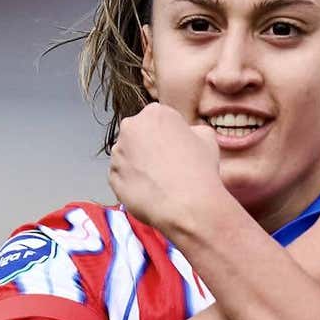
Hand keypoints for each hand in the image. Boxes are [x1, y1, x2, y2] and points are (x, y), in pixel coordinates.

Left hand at [108, 103, 228, 231]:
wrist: (186, 205)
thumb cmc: (199, 169)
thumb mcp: (207, 137)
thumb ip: (193, 129)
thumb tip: (188, 134)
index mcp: (154, 113)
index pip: (159, 118)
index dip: (170, 134)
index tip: (177, 147)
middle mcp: (130, 128)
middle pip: (139, 134)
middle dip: (149, 145)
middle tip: (167, 164)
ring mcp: (118, 153)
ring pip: (128, 155)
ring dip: (139, 164)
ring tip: (159, 180)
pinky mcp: (112, 177)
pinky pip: (122, 176)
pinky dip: (133, 182)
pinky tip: (151, 191)